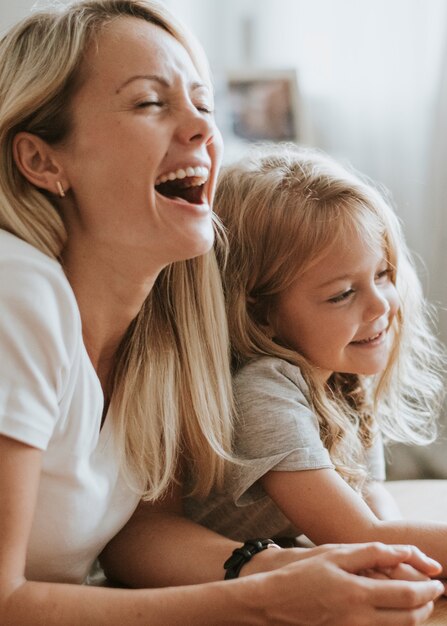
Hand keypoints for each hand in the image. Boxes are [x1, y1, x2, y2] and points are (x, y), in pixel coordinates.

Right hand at [252, 543, 443, 624]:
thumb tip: (403, 552)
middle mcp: (359, 619)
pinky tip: (392, 611)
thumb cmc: (303, 573)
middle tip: (434, 592)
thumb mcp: (335, 554)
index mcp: (358, 593)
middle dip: (427, 605)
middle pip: (409, 618)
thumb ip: (371, 553)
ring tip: (418, 602)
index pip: (408, 595)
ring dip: (414, 617)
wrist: (273, 601)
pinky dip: (394, 624)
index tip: (438, 581)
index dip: (429, 589)